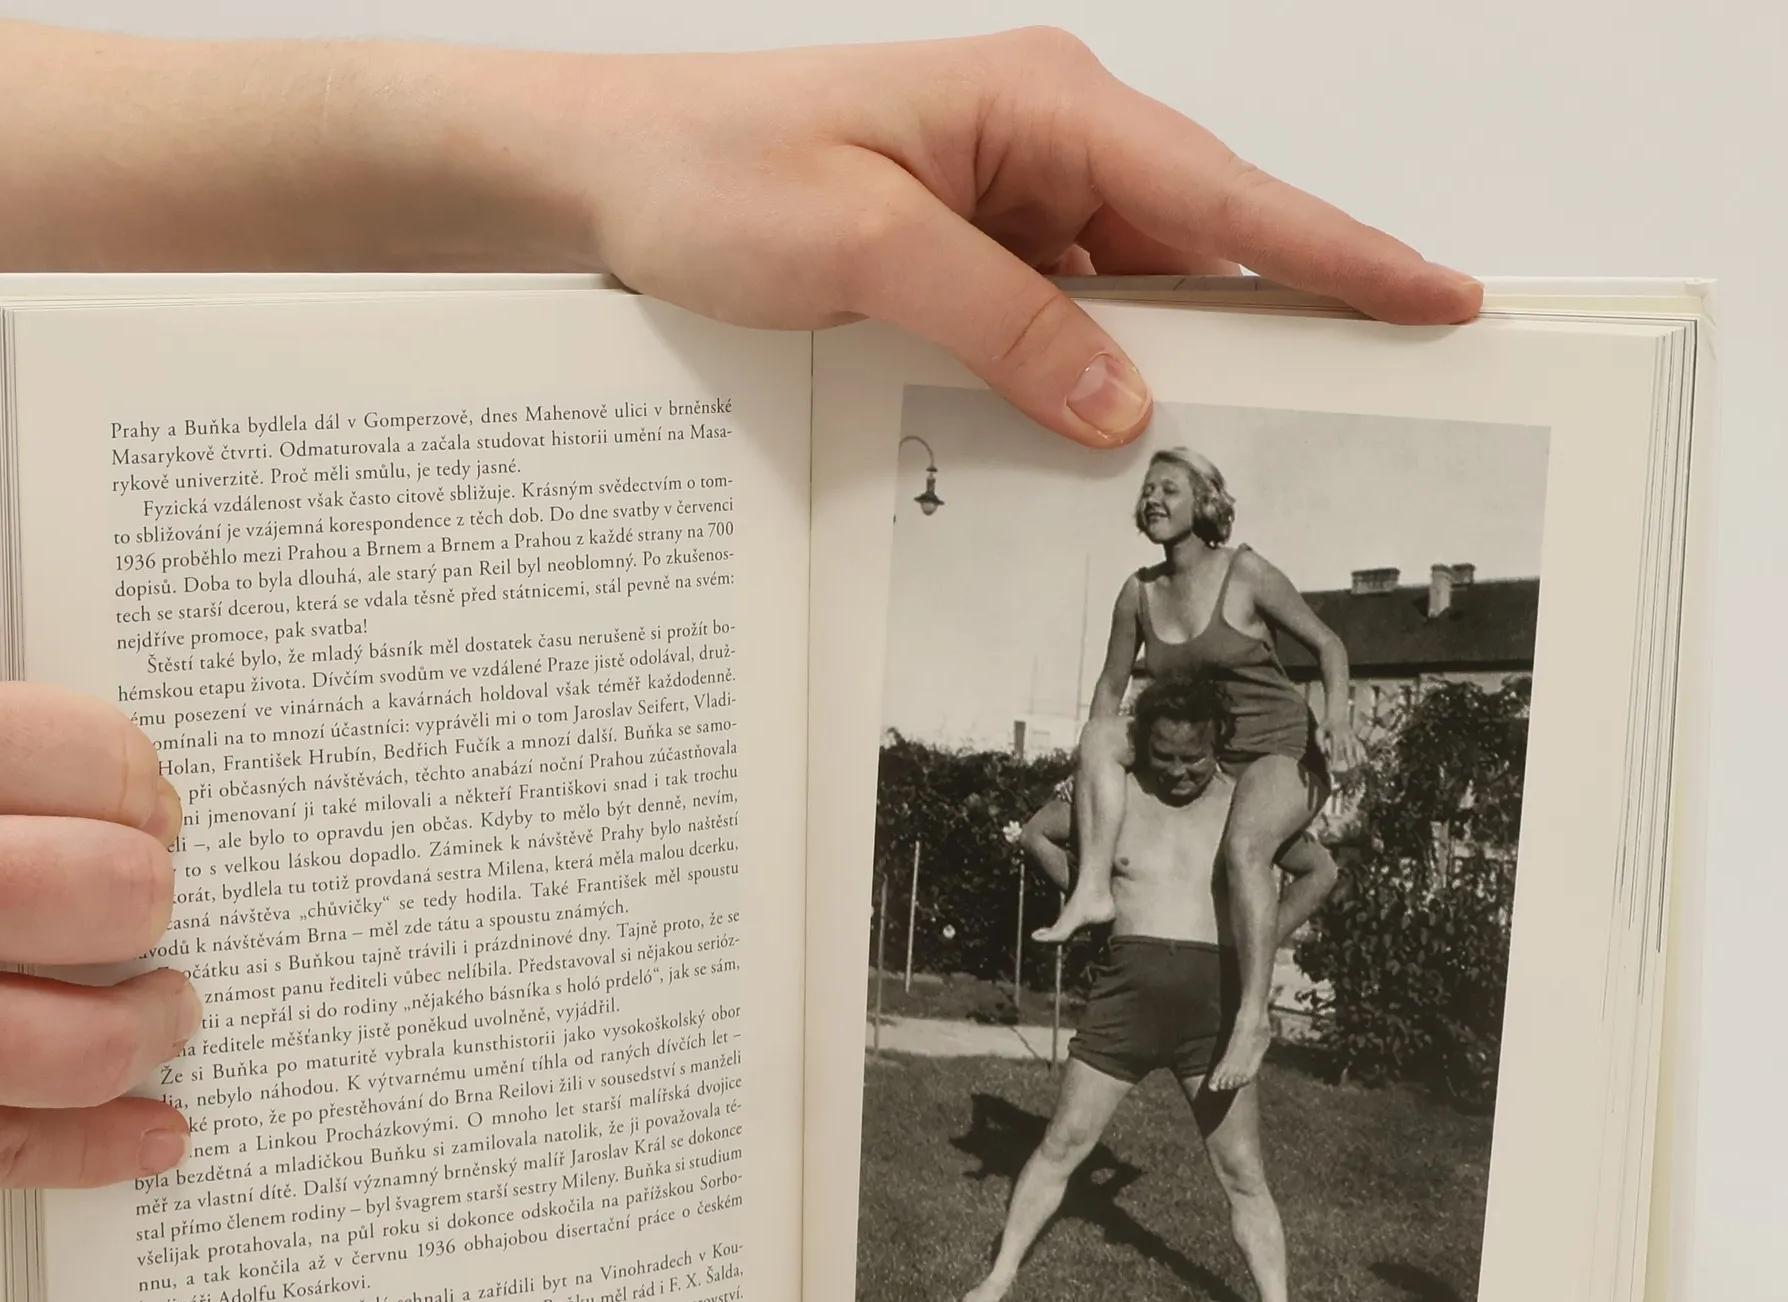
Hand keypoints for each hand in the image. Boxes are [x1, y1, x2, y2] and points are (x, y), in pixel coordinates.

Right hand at [0, 684, 197, 1191]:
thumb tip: (116, 798)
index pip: (86, 756)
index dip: (134, 782)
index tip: (144, 804)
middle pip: (111, 893)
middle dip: (151, 896)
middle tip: (146, 900)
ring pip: (89, 1041)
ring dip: (152, 1024)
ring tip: (161, 1007)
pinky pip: (13, 1151)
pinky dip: (105, 1149)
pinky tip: (153, 1131)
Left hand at [547, 31, 1481, 445]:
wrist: (607, 175)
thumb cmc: (711, 173)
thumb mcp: (863, 251)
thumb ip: (1004, 322)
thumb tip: (1122, 406)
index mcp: (1040, 104)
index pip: (1224, 191)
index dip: (1338, 253)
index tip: (1435, 297)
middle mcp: (1043, 142)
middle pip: (1200, 247)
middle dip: (1274, 328)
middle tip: (1354, 408)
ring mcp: (1012, 200)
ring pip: (1135, 297)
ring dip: (1166, 372)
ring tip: (1221, 456)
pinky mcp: (974, 253)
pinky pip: (1065, 320)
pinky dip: (1086, 378)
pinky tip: (1095, 437)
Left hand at [1320, 716, 1364, 780]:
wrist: (1336, 713)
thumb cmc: (1326, 724)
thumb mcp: (1319, 730)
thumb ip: (1320, 740)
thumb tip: (1323, 751)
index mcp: (1336, 735)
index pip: (1336, 748)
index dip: (1335, 758)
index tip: (1333, 766)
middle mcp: (1345, 736)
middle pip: (1348, 749)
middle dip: (1349, 758)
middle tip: (1350, 768)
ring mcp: (1351, 736)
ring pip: (1355, 747)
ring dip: (1357, 756)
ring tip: (1359, 765)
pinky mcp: (1354, 736)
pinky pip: (1360, 745)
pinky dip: (1362, 752)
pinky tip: (1365, 760)